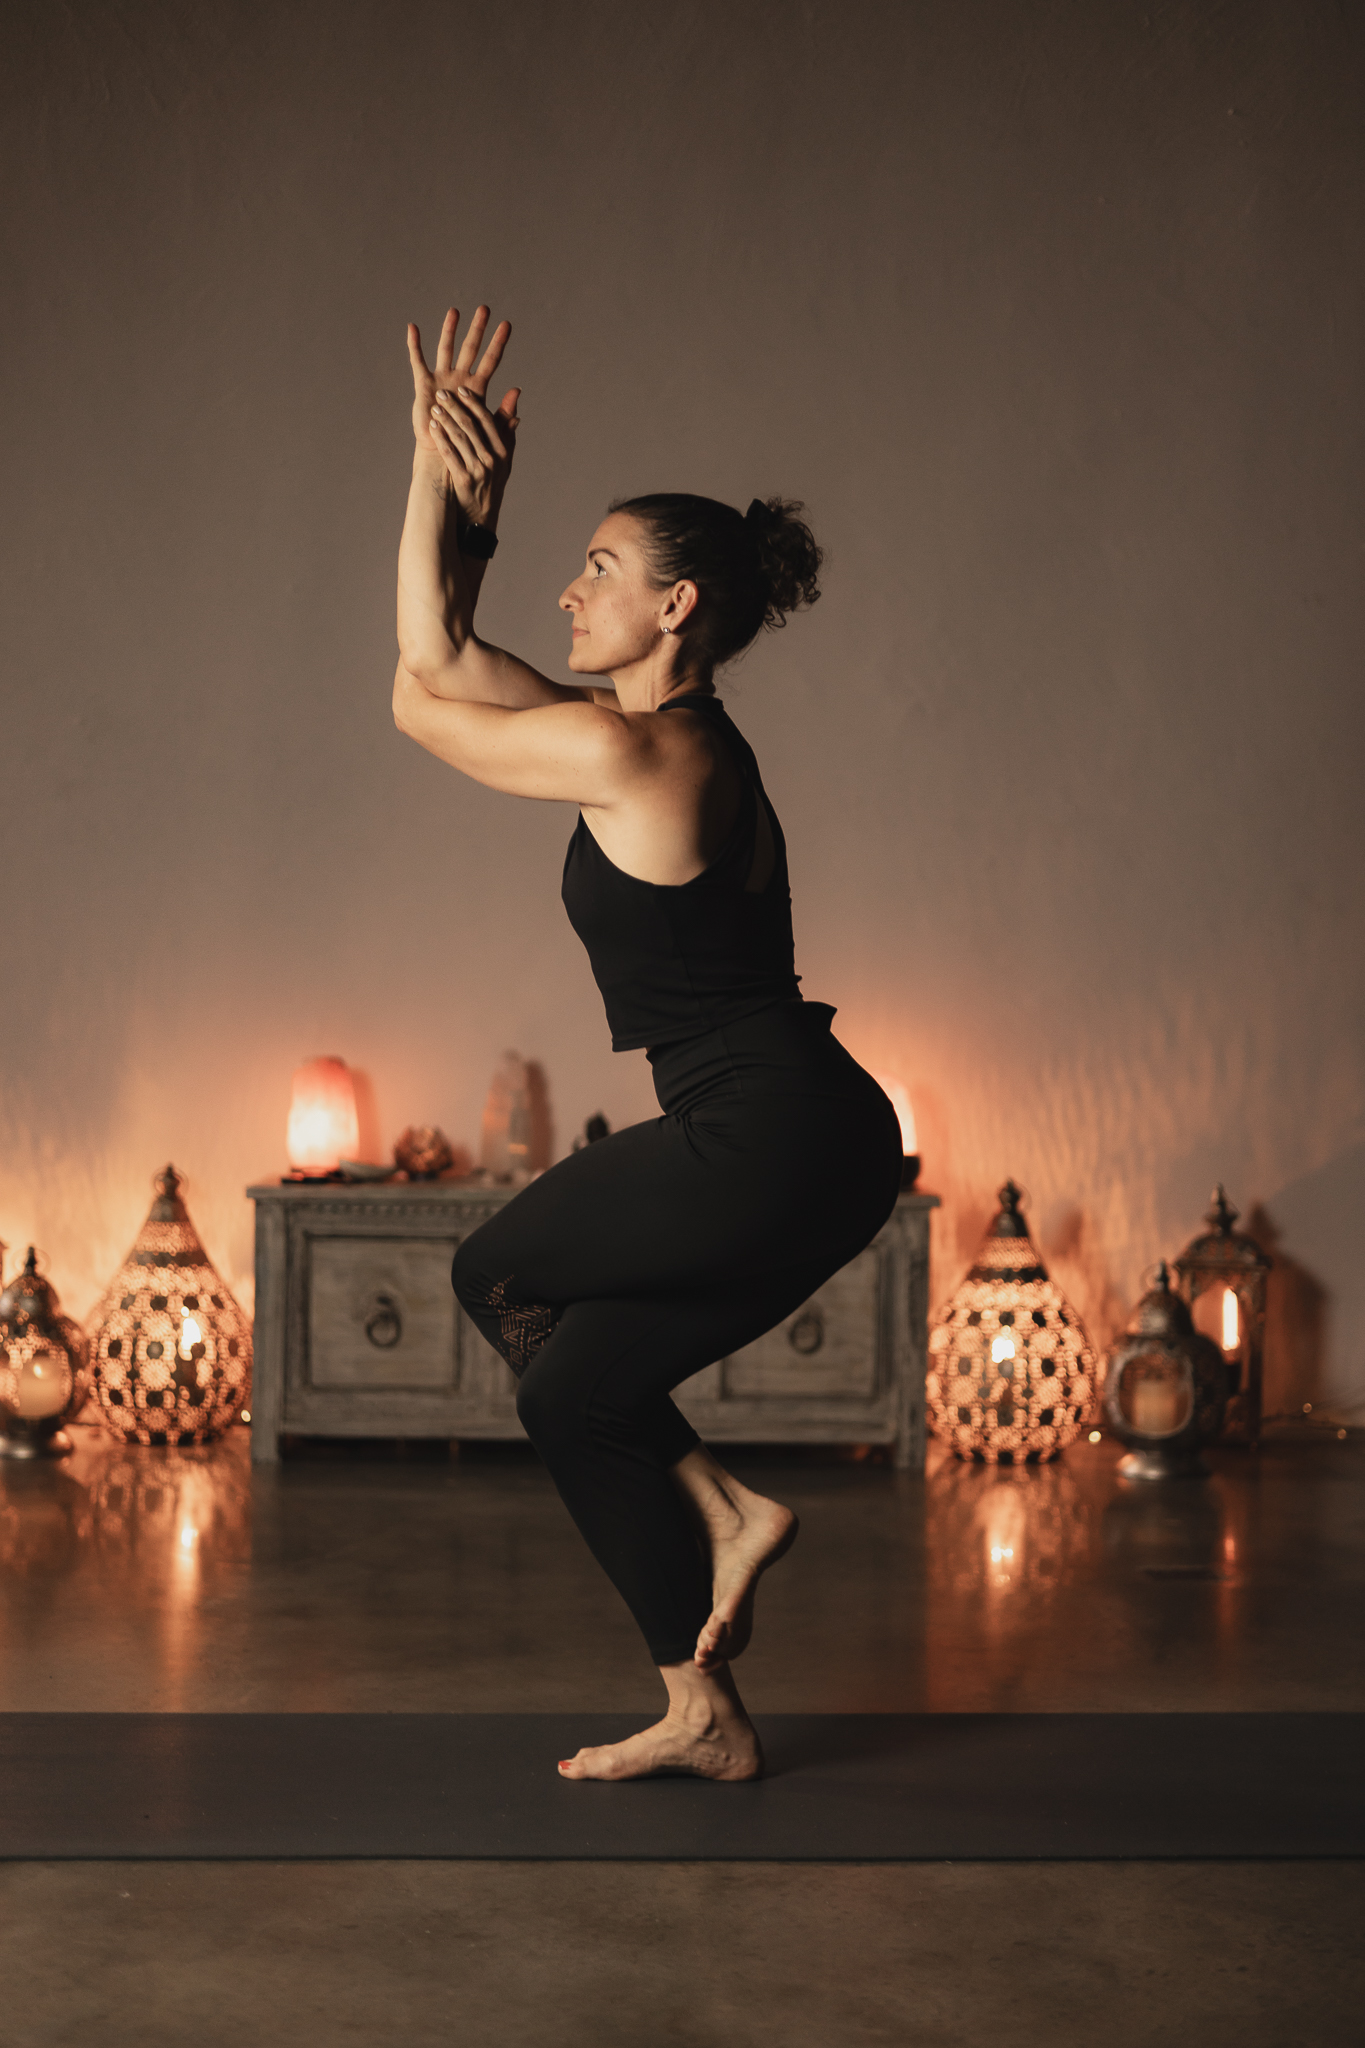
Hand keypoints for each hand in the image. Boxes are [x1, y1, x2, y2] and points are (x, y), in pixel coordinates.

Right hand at [407, 305, 520, 518]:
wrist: (443, 457)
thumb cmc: (467, 445)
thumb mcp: (489, 429)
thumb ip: (503, 412)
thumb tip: (518, 393)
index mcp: (476, 388)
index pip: (491, 360)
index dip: (499, 343)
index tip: (507, 324)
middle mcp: (459, 379)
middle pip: (470, 348)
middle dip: (478, 329)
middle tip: (485, 308)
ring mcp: (442, 380)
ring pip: (447, 349)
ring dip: (450, 330)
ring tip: (455, 311)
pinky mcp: (425, 385)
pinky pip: (418, 361)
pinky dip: (415, 345)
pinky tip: (413, 327)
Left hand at [429, 384, 519, 528]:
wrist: (481, 516)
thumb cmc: (492, 482)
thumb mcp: (505, 456)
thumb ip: (506, 426)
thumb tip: (514, 393)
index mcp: (503, 451)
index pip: (487, 420)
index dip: (473, 403)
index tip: (461, 390)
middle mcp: (492, 459)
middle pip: (471, 426)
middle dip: (455, 408)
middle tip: (441, 395)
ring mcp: (478, 470)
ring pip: (459, 438)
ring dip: (445, 420)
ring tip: (434, 408)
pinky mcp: (463, 480)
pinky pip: (450, 454)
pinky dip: (441, 439)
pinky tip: (432, 427)